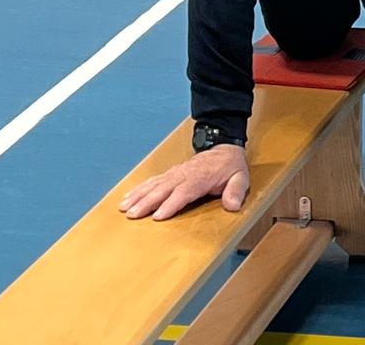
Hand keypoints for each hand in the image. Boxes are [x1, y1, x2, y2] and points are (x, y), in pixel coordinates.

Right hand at [119, 144, 249, 220]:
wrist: (224, 148)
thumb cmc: (230, 167)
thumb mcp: (240, 178)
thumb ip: (236, 191)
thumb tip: (233, 205)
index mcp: (201, 178)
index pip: (184, 192)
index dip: (171, 204)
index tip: (158, 216)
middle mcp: (184, 175)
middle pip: (163, 189)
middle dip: (147, 202)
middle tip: (133, 214)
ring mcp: (175, 174)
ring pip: (154, 185)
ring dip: (138, 196)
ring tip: (124, 208)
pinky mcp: (170, 174)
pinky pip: (152, 181)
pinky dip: (139, 189)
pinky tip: (127, 197)